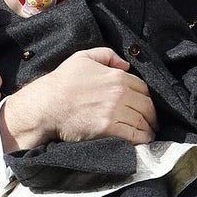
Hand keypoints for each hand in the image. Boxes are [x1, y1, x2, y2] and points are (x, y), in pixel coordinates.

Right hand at [0, 47, 155, 150]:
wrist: (46, 105)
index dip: (146, 97)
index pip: (143, 88)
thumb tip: (125, 64)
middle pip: (147, 105)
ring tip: (148, 133)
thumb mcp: (82, 57)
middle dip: (151, 115)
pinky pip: (134, 135)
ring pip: (142, 121)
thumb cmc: (61, 82)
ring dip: (148, 129)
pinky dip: (142, 139)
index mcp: (116, 76)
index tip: (144, 105)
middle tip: (151, 122)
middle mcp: (119, 93)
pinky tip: (142, 141)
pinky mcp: (109, 128)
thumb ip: (106, 55)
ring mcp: (114, 111)